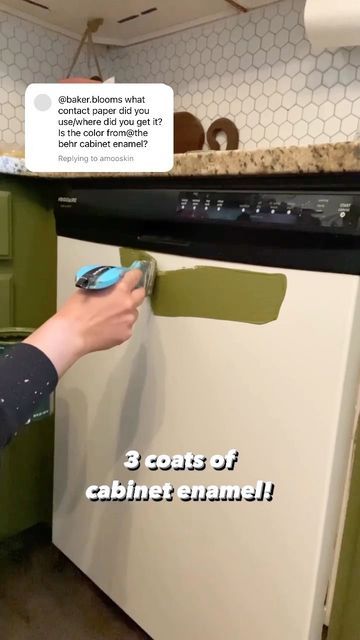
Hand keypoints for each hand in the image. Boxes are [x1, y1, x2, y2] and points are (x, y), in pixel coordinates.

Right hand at [23, 269, 145, 376]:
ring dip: (126, 311)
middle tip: (123, 296)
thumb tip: (112, 283)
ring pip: (133, 313)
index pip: (135, 276)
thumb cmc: (76, 310)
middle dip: (134, 293)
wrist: (72, 334)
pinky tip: (107, 328)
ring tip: (111, 316)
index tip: (132, 276)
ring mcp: (129, 321)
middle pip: (141, 295)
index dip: (134, 275)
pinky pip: (127, 326)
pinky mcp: (126, 335)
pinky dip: (120, 326)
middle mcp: (129, 304)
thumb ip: (105, 284)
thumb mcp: (89, 289)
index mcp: (120, 290)